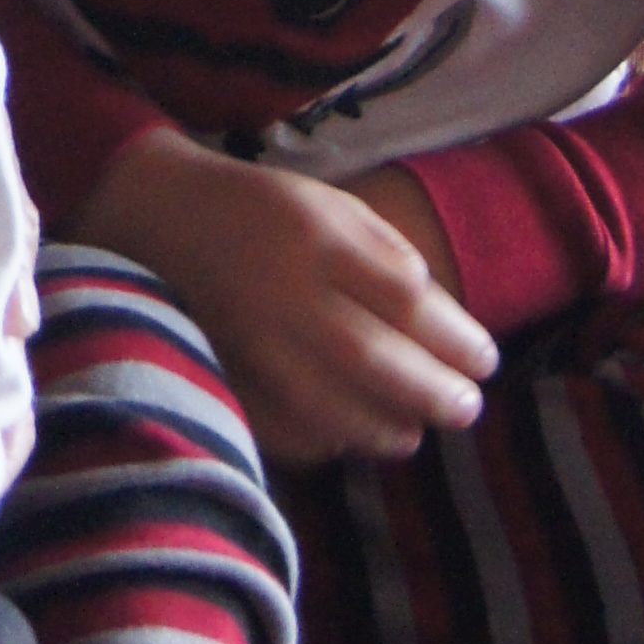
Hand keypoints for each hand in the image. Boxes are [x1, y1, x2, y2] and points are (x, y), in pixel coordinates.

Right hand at [80, 127, 497, 462]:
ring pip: (329, 406)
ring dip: (387, 428)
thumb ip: (389, 255)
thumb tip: (446, 323)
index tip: (485, 360)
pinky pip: (282, 427)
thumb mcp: (332, 204)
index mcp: (313, 236)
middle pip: (372, 358)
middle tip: (467, 410)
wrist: (158, 217)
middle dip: (432, 392)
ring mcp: (244, 340)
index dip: (454, 338)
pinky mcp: (220, 373)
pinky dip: (327, 439)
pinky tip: (351, 432)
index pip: (403, 298)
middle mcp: (279, 290)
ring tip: (415, 430)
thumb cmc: (263, 211)